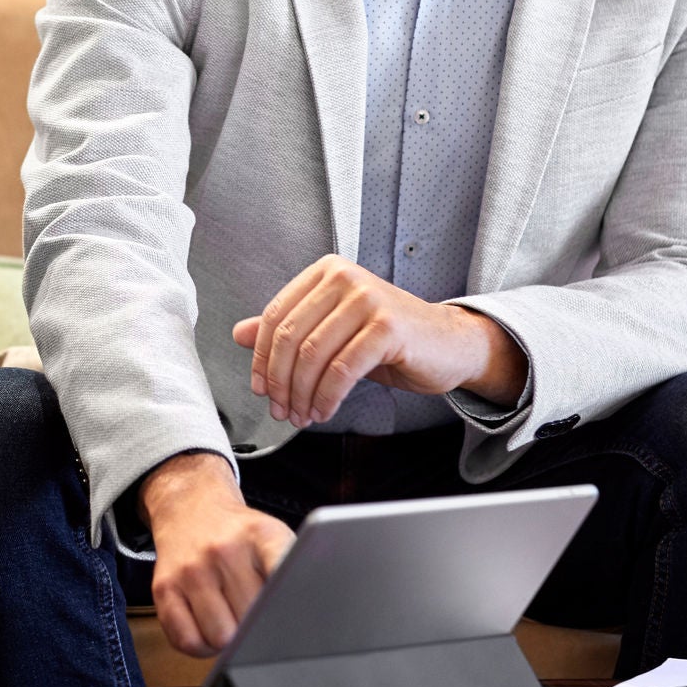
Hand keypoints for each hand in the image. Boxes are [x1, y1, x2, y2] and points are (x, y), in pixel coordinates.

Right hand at [140, 452, 292, 656]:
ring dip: (229, 640)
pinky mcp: (164, 587)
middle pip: (253, 621)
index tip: (297, 618)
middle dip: (258, 627)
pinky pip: (187, 641)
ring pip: (221, 638)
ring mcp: (191, 569)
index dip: (292, 604)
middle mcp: (224, 549)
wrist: (191, 507)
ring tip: (231, 620)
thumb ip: (291, 572)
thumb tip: (304, 620)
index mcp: (261, 534)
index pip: (285, 575)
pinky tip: (208, 628)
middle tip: (255, 613)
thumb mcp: (273, 537)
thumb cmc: (238, 534)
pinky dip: (201, 647)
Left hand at [231, 256, 527, 427]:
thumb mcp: (332, 329)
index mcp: (325, 272)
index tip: (259, 388)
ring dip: (302, 394)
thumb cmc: (389, 338)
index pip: (275, 316)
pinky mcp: (387, 327)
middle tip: (281, 410)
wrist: (448, 344)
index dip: (260, 358)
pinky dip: (327, 397)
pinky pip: (342, 370)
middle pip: (290, 337)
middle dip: (280, 382)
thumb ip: (288, 328)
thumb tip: (239, 333)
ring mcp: (367, 299)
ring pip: (313, 356)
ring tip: (303, 415)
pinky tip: (325, 410)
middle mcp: (344, 277)